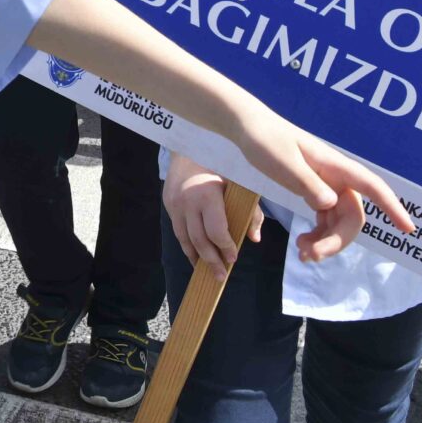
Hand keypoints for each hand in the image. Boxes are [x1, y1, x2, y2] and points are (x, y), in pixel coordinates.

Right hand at [165, 156, 257, 275]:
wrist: (189, 146)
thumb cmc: (221, 165)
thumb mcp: (240, 183)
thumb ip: (250, 211)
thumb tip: (253, 238)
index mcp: (207, 194)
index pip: (216, 230)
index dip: (225, 247)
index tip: (233, 258)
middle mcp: (187, 201)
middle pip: (198, 239)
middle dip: (211, 260)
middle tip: (221, 276)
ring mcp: (175, 204)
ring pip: (184, 238)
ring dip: (196, 257)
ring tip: (206, 272)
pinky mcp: (168, 204)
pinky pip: (177, 230)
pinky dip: (187, 245)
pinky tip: (195, 256)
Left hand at [231, 104, 410, 262]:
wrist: (248, 129)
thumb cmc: (265, 140)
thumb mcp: (282, 162)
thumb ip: (306, 183)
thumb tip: (331, 204)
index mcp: (334, 166)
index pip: (372, 187)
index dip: (392, 208)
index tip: (408, 229)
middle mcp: (336, 177)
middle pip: (352, 216)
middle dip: (338, 240)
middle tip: (311, 256)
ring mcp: (326, 186)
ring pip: (340, 222)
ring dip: (327, 242)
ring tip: (302, 254)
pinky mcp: (314, 192)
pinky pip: (326, 220)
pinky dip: (318, 235)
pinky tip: (302, 244)